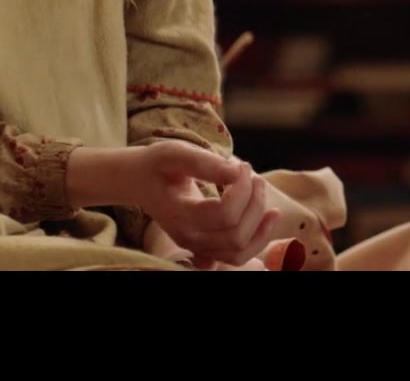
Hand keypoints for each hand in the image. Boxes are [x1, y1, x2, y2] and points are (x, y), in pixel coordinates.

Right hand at [133, 141, 281, 266]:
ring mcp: (196, 247)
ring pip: (239, 251)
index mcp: (179, 214)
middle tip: (252, 175)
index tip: (241, 165)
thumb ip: (205, 163)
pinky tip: (268, 218)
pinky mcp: (205, 247)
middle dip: (254, 202)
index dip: (242, 189)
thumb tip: (236, 172)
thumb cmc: (158, 165)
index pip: (224, 215)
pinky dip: (257, 240)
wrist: (141, 181)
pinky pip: (237, 256)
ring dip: (260, 224)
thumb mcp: (176, 153)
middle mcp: (188, 237)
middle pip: (236, 234)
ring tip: (262, 193)